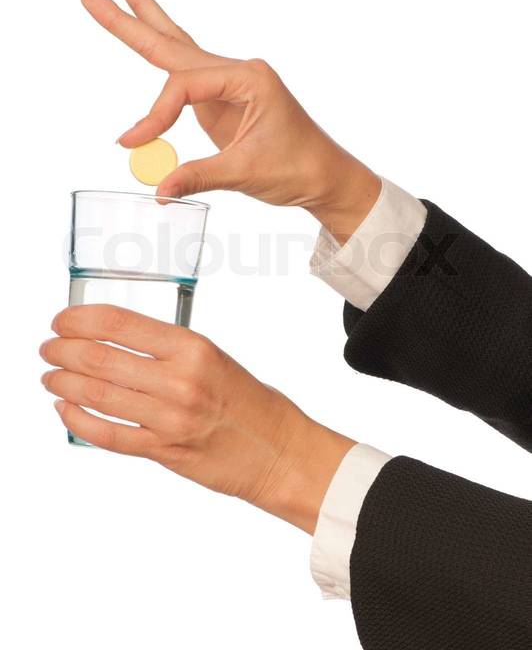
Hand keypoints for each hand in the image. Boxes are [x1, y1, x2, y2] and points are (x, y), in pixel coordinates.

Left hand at [40, 305, 354, 532]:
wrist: (277, 450)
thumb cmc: (247, 401)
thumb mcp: (212, 358)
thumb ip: (166, 350)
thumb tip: (112, 342)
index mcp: (192, 348)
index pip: (120, 324)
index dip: (79, 319)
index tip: (61, 319)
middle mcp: (178, 380)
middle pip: (99, 359)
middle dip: (62, 350)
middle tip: (48, 348)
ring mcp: (169, 419)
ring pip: (97, 396)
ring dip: (63, 384)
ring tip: (49, 377)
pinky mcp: (164, 451)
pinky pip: (108, 436)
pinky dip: (79, 421)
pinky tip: (65, 411)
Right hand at [81, 0, 380, 242]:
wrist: (326, 177)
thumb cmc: (299, 167)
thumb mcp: (246, 173)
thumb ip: (198, 177)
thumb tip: (158, 190)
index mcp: (248, 78)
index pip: (184, 87)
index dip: (155, 115)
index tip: (134, 143)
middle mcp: (237, 73)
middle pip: (173, 42)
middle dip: (132, 16)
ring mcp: (228, 86)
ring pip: (177, 50)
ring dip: (145, 21)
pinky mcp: (221, 103)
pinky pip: (182, 79)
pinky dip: (159, 55)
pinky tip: (144, 29)